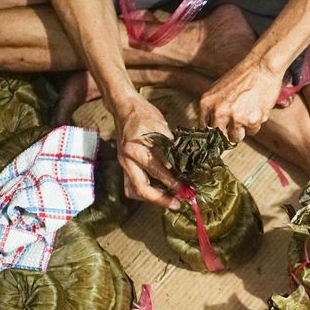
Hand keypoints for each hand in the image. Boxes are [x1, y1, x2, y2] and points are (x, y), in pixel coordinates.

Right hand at [113, 95, 181, 209]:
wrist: (124, 107)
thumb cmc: (143, 114)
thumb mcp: (161, 126)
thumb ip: (171, 147)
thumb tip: (185, 165)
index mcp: (135, 149)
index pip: (156, 171)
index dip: (172, 182)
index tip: (185, 189)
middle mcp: (127, 160)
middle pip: (141, 188)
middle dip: (160, 199)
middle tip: (178, 203)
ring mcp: (124, 164)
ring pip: (134, 190)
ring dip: (152, 198)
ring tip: (170, 200)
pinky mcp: (125, 165)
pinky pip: (132, 184)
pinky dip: (145, 191)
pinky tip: (159, 190)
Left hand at [199, 54, 284, 141]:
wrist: (261, 67)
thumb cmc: (242, 75)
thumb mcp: (218, 89)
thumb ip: (212, 106)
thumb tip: (210, 126)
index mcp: (207, 103)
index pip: (204, 128)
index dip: (212, 132)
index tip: (219, 133)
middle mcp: (218, 112)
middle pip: (219, 137)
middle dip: (227, 133)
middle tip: (235, 125)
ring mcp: (235, 118)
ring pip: (236, 137)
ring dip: (242, 130)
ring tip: (248, 113)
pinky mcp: (251, 121)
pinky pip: (252, 132)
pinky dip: (255, 124)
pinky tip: (256, 110)